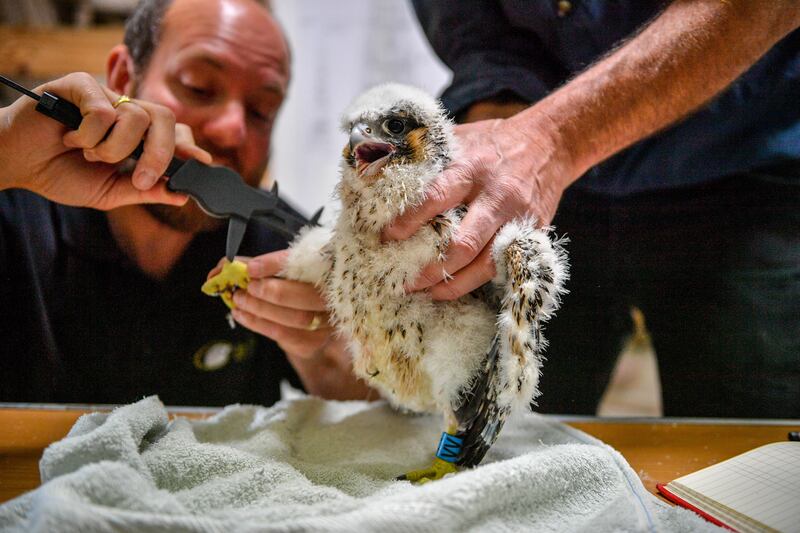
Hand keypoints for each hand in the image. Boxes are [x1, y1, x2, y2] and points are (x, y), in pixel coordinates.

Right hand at [0, 72, 211, 209]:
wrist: (18, 164)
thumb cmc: (62, 173)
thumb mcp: (110, 191)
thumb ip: (145, 191)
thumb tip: (181, 195)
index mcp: (138, 135)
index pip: (176, 131)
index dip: (190, 146)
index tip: (201, 164)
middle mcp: (126, 112)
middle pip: (165, 118)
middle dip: (159, 153)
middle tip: (140, 177)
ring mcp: (105, 96)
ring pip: (135, 117)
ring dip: (113, 148)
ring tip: (88, 154)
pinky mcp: (80, 86)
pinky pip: (103, 110)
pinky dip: (89, 134)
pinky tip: (70, 137)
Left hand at [208, 251, 372, 399]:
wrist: (313, 315)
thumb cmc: (297, 283)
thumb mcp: (285, 267)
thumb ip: (264, 265)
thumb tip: (230, 265)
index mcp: (332, 268)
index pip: (308, 262)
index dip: (278, 264)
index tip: (251, 267)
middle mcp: (339, 295)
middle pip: (309, 296)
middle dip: (273, 292)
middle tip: (247, 287)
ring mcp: (330, 321)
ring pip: (298, 319)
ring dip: (262, 309)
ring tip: (239, 300)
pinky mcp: (316, 340)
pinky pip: (287, 336)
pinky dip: (260, 324)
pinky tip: (243, 315)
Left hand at [382, 113, 568, 299]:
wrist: (551, 144)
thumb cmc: (494, 142)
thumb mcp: (460, 137)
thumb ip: (426, 155)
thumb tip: (376, 168)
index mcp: (471, 168)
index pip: (436, 198)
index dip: (410, 221)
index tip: (387, 238)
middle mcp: (496, 197)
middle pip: (463, 244)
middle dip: (430, 268)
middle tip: (403, 281)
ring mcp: (517, 221)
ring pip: (486, 265)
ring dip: (453, 285)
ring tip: (427, 293)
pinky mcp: (532, 237)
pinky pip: (504, 269)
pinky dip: (478, 283)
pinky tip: (456, 289)